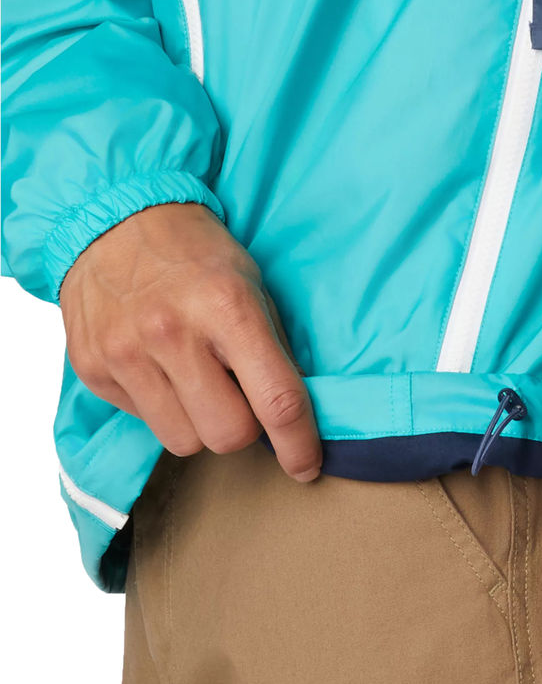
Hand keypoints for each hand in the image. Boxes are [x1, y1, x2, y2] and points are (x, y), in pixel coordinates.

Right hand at [59, 202, 321, 481]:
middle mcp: (173, 335)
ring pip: (183, 441)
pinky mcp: (94, 370)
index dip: (299, 444)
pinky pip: (144, 422)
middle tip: (241, 397)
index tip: (306, 464)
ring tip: (197, 382)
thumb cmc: (196, 251)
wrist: (112, 218)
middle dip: (244, 429)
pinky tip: (161, 368)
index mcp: (227, 308)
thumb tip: (293, 411)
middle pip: (227, 436)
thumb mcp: (251, 283)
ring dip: (200, 424)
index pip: (275, 401)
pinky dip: (163, 407)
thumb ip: (273, 346)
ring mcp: (127, 355)